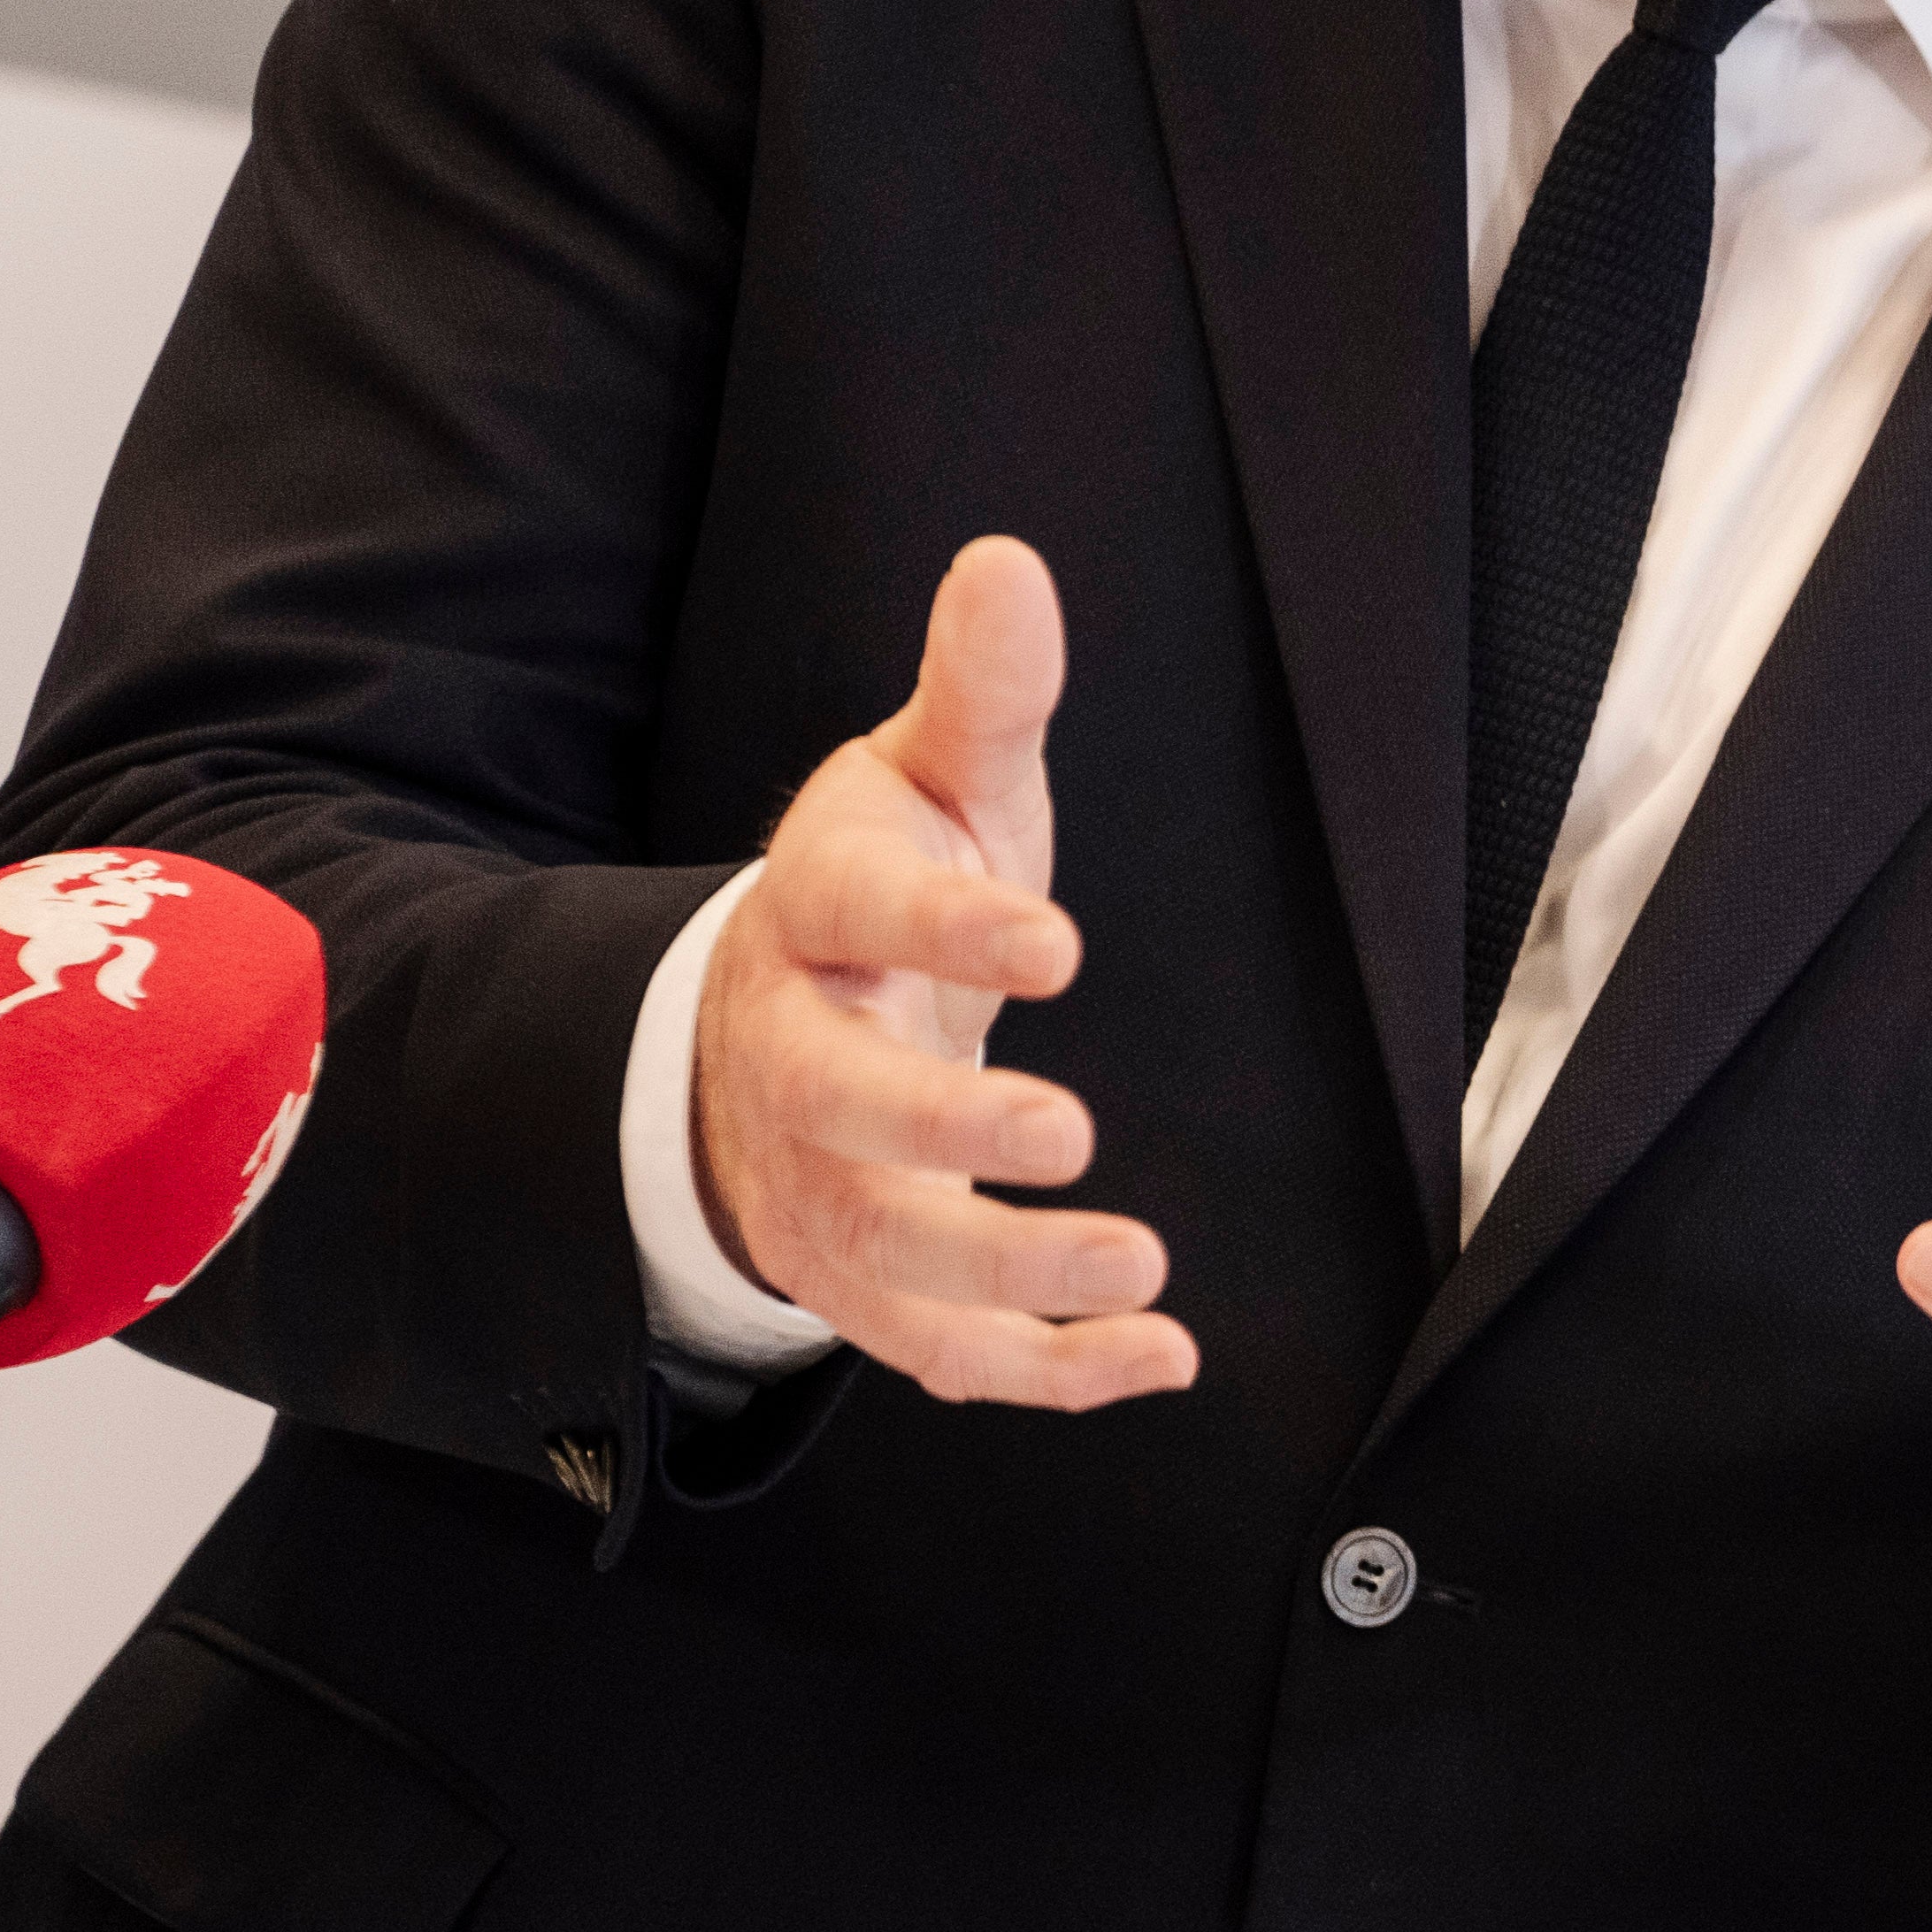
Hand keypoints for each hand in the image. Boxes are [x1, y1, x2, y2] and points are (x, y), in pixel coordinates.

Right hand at [684, 536, 1192, 1409]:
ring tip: (1142, 1271)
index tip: (1057, 941)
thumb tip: (1010, 563)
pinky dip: (1040, 1368)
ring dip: (1005, 1274)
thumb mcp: (926, 778)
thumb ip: (981, 691)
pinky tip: (1157, 1356)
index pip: (853, 908)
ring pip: (878, 1249)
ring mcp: (812, 1179)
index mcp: (812, 912)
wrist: (774, 1020)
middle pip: (835, 1104)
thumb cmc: (883, 888)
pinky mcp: (857, 1275)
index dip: (949, 927)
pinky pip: (933, 1345)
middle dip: (942, 1133)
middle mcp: (794, 1055)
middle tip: (1067, 1134)